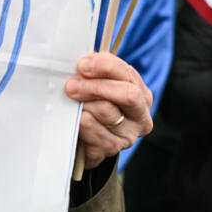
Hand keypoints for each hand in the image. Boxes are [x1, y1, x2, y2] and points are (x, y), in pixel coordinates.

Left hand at [65, 52, 152, 170]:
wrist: (87, 137)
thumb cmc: (93, 102)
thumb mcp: (98, 83)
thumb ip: (95, 70)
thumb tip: (83, 61)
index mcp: (141, 93)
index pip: (127, 73)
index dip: (104, 66)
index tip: (82, 65)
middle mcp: (140, 115)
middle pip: (127, 94)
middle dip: (95, 86)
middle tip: (71, 85)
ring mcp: (129, 135)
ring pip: (107, 111)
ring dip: (84, 104)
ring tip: (71, 101)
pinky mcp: (112, 149)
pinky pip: (95, 132)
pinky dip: (81, 123)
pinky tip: (75, 119)